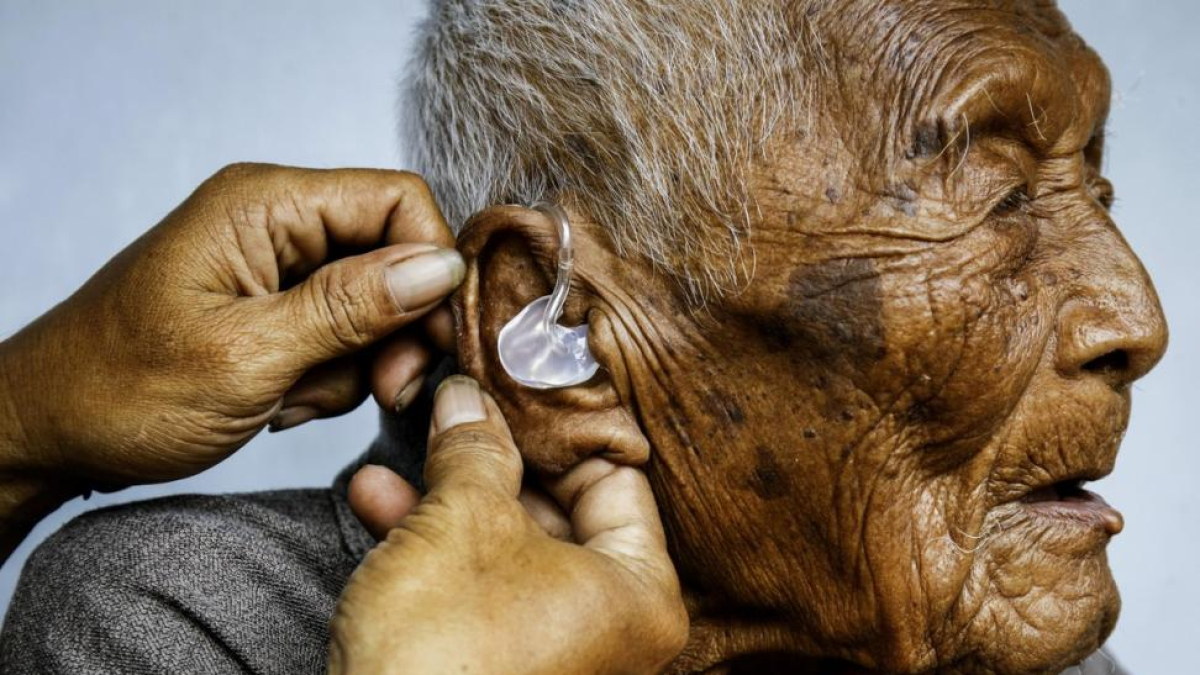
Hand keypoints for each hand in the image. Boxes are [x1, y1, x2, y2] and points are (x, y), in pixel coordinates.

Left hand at [0, 164, 461, 552]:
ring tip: (292, 400)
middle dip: (396, 331)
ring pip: (374, 308)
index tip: (436, 341)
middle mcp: (277, 224)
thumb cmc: (121, 389)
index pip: (397, 201)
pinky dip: (326, 380)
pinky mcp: (274, 309)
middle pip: (392, 258)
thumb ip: (350, 308)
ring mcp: (275, 268)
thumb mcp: (247, 354)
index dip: (432, 267)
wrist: (49, 432)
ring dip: (354, 367)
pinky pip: (341, 338)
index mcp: (266, 204)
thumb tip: (441, 269)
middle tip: (384, 391)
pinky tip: (279, 402)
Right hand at [328, 376, 688, 674]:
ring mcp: (552, 649)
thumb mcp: (462, 521)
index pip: (617, 477)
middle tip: (459, 408)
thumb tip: (470, 401)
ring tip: (410, 442)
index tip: (519, 384)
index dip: (562, 423)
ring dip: (448, 493)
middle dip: (493, 456)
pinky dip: (432, 545)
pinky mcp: (494, 663)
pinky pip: (474, 585)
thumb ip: (474, 450)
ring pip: (506, 544)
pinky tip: (379, 500)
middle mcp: (607, 626)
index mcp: (639, 592)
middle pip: (559, 508)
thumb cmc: (445, 658)